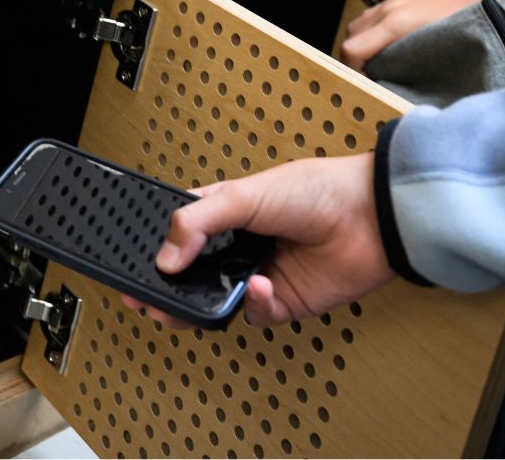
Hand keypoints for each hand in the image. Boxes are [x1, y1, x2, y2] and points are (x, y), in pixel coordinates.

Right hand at [121, 154, 394, 327]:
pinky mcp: (283, 301)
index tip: (132, 264)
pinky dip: (254, 304)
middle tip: (145, 298)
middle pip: (192, 275)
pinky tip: (260, 285)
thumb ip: (198, 222)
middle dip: (167, 289)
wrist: (372, 217)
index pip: (180, 235)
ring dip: (201, 305)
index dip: (157, 251)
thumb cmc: (318, 190)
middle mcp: (240, 246)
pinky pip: (255, 315)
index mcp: (226, 214)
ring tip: (184, 306)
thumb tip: (165, 256)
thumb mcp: (246, 195)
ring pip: (216, 301)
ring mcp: (260, 274)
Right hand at [341, 0, 485, 71]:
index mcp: (395, 25)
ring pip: (356, 29)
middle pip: (349, 39)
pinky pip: (369, 19)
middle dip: (352, 60)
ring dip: (359, 47)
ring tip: (374, 63)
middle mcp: (387, 11)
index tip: (360, 84)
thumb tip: (386, 85)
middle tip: (367, 77)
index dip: (350, 70)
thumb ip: (405, 67)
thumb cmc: (463, 24)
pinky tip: (383, 46)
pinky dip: (368, 35)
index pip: (352, 49)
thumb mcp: (435, 55)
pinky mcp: (394, 1)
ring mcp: (389, 3)